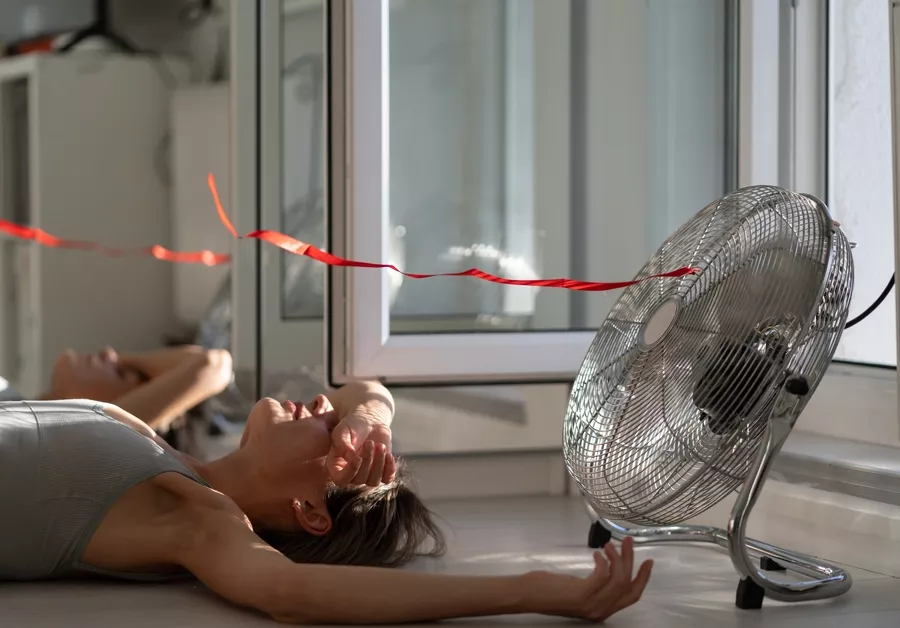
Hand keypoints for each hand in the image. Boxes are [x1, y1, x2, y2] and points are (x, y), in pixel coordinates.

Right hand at [312, 395, 395, 486]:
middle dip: (367, 460)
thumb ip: (342, 442)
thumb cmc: (352, 425)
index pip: (340, 480)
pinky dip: (389, 469)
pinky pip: (387, 479)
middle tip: (370, 442)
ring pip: (373, 481)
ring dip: (379, 464)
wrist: (369, 421)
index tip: (358, 458)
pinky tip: (389, 455)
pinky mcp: (381, 472)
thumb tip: (350, 457)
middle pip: (359, 479)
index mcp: (336, 466)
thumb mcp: (342, 429)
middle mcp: (350, 474)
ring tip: (380, 445)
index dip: (350, 472)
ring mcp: (367, 475)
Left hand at [523, 537, 651, 621]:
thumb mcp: (580, 590)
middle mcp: (601, 610)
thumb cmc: (549, 590)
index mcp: (602, 610)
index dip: (643, 578)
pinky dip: (603, 560)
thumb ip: (596, 585)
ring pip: (618, 579)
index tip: (647, 562)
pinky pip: (603, 574)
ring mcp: (592, 604)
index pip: (632, 596)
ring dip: (617, 557)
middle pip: (628, 585)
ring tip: (608, 544)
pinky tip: (596, 553)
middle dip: (631, 561)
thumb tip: (609, 567)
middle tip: (628, 542)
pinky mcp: (582, 594)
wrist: (529, 595)